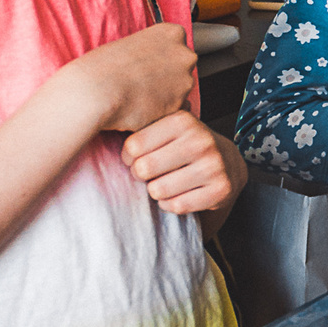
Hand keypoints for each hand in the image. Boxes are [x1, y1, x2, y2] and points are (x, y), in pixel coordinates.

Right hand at [67, 22, 196, 132]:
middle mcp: (184, 54)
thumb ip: (149, 49)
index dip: (160, 57)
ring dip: (165, 94)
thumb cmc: (102, 68)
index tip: (146, 64)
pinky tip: (141, 109)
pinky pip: (174, 109)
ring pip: (179, 89)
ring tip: (138, 97)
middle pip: (182, 66)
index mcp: (172, 32)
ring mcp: (185, 80)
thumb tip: (154, 61)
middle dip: (168, 75)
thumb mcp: (129, 44)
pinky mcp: (179, 105)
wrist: (95, 93)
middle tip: (142, 83)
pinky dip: (161, 111)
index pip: (176, 43)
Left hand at [123, 111, 242, 216]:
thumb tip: (99, 132)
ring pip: (158, 190)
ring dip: (155, 191)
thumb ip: (141, 129)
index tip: (136, 158)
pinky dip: (170, 204)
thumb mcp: (167, 129)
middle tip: (149, 173)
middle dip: (141, 175)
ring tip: (165, 182)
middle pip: (144, 169)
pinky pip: (176, 206)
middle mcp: (201, 140)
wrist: (228, 163)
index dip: (128, 158)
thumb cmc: (184, 145)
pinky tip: (178, 193)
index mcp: (183, 120)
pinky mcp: (220, 190)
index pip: (133, 146)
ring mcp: (213, 166)